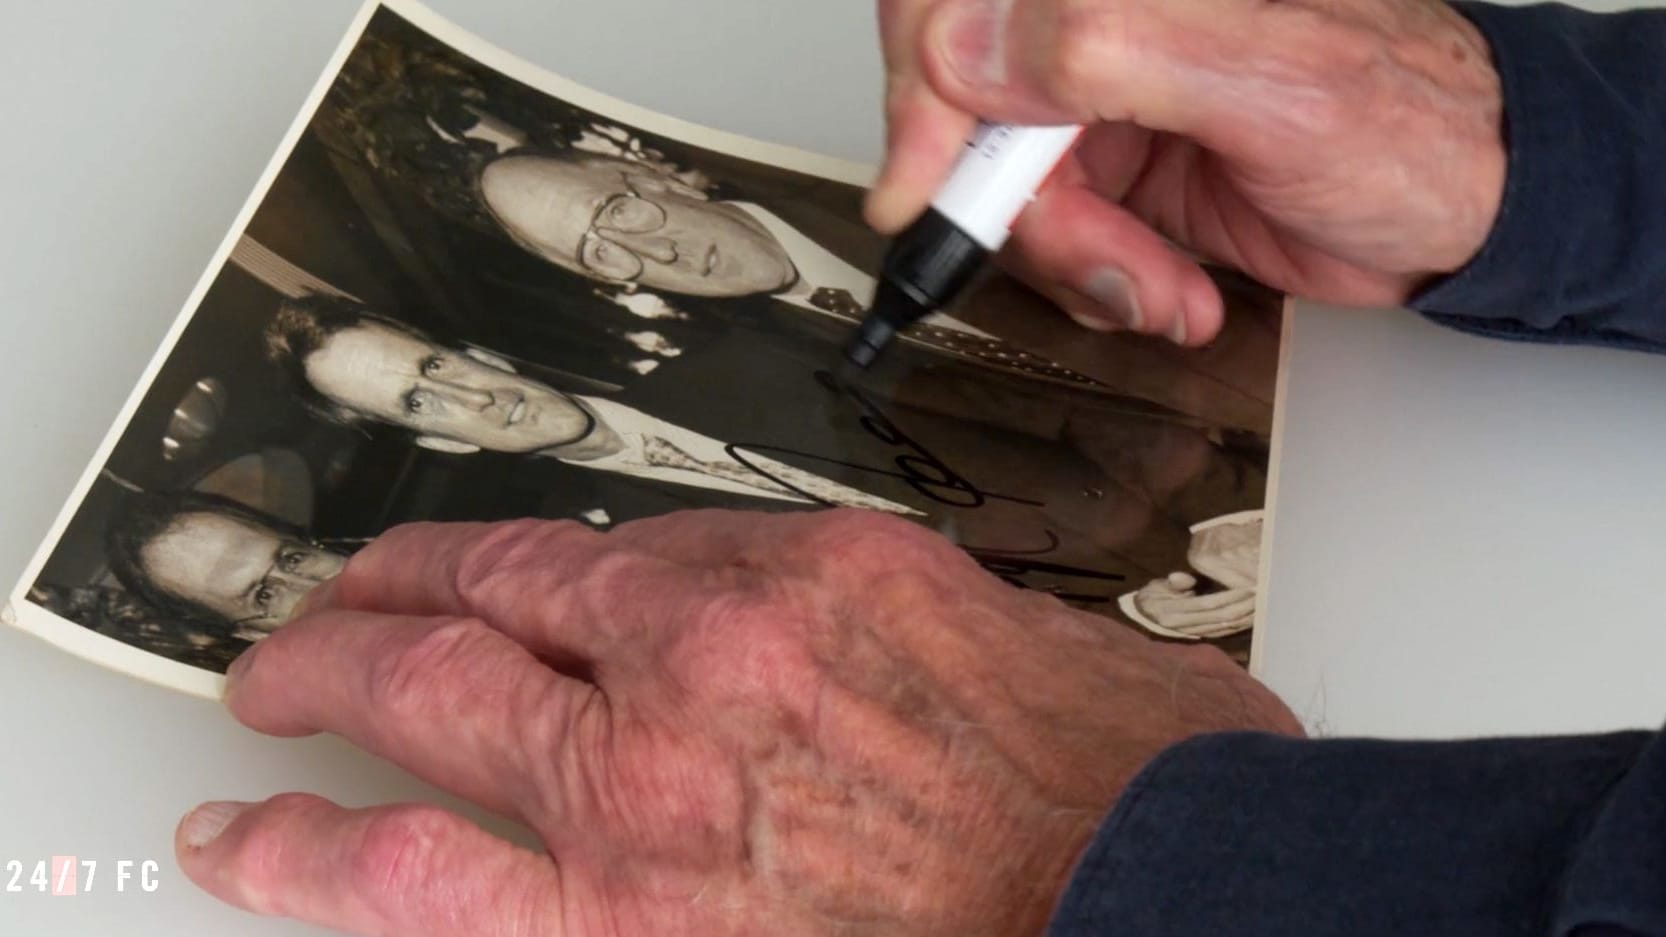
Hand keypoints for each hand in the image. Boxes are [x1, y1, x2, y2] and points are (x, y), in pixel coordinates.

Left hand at [176, 510, 1299, 935]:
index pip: (607, 551)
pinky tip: (266, 866)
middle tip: (327, 619)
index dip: (514, 565)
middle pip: (487, 601)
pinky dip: (325, 871)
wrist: (1168, 896)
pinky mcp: (633, 930)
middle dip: (382, 603)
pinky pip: (426, 894)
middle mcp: (708, 662)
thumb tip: (862, 655)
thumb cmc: (1128, 793)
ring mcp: (651, 797)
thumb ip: (901, 627)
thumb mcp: (1022, 641)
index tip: (478, 579)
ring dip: (320, 699)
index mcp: (810, 578)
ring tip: (258, 718)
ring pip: (425, 716)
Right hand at [868, 0, 1505, 344]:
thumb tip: (975, 54)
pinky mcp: (1119, 170)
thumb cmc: (1410, 125)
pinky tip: (1167, 289)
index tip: (924, 188)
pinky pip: (1055, 237)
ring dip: (1075, 263)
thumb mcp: (1270, 81)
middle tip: (1084, 256)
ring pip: (1007, 192)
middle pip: (969, 113)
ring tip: (1155, 287)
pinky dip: (1101, 283)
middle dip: (1019, 211)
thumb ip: (1111, 51)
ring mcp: (1105, 101)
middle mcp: (1104, 27)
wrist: (1465, 211)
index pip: (961, 8)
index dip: (923, 94)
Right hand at [1121, 572, 1256, 639]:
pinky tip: (1251, 617)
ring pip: (1225, 627)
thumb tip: (1185, 578)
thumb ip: (1173, 583)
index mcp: (1173, 612)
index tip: (1246, 585)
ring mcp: (1193, 634)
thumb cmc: (1152, 596)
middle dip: (1242, 606)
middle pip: (1220, 617)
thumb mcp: (1157, 586)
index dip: (1228, 596)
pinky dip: (1238, 625)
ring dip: (1245, 616)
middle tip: (1261, 593)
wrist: (1143, 617)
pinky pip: (1223, 633)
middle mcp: (1184, 626)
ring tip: (1261, 603)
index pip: (1207, 604)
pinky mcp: (1200, 637)